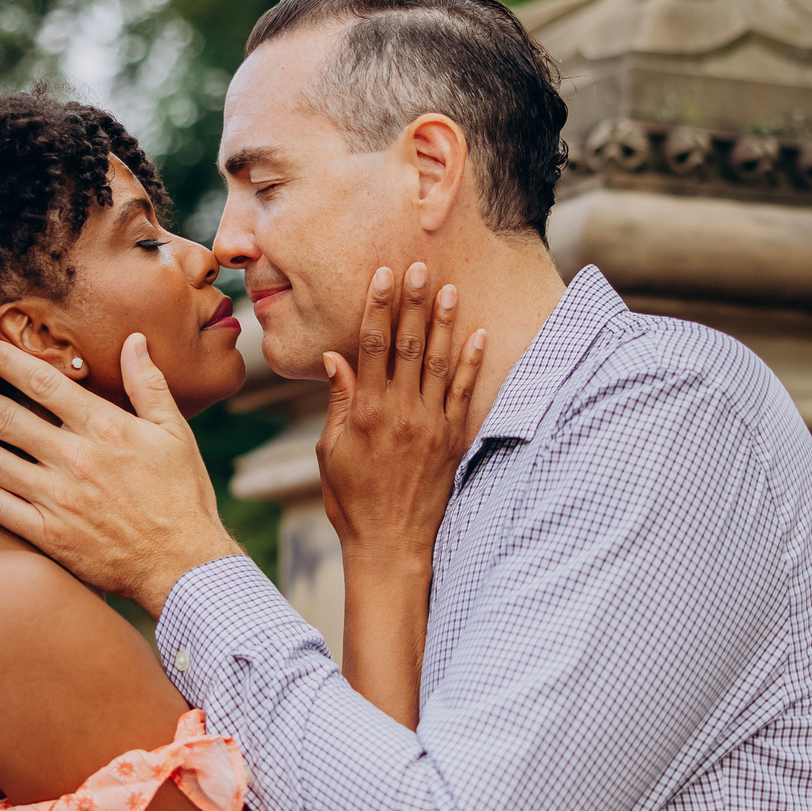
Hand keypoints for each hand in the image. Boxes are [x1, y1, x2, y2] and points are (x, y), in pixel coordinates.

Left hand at [0, 332, 241, 614]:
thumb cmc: (183, 496)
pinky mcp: (48, 535)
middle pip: (4, 417)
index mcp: (105, 428)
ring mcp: (57, 499)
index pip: (42, 382)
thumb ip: (149, 385)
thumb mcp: (175, 433)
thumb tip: (134, 341)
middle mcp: (75, 459)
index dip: (4, 359)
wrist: (184, 564)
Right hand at [316, 263, 485, 572]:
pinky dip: (474, 363)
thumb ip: (338, 402)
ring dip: (445, 323)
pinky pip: (465, 394)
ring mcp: (430, 425)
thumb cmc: (352, 501)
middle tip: (418, 265)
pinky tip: (480, 335)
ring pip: (440, 362)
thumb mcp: (331, 451)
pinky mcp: (452, 440)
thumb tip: (334, 358)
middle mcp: (400, 412)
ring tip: (449, 288)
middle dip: (412, 302)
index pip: (371, 346)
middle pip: (408, 345)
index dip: (377, 306)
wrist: (391, 545)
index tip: (382, 274)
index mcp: (365, 412)